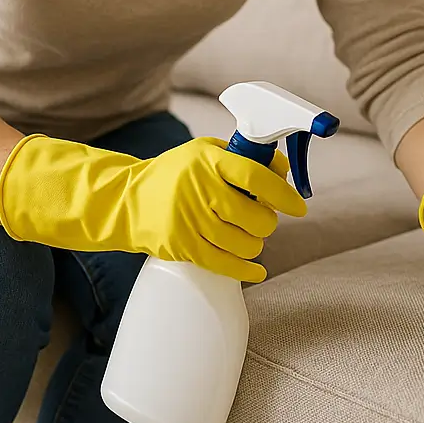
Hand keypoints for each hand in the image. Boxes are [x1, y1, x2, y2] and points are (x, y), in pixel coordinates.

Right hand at [0, 134, 306, 282]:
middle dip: (268, 222)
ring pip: (244, 243)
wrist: (125, 200)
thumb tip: (284, 171)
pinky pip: (225, 264)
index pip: (255, 177)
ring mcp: (190, 220)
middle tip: (264, 218)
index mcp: (209, 160)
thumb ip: (244, 158)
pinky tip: (257, 269)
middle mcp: (200, 189)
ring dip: (256, 243)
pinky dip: (247, 270)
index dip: (282, 193)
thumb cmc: (174, 173)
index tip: (298, 205)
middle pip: (254, 216)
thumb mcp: (205, 152)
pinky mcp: (182, 247)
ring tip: (251, 236)